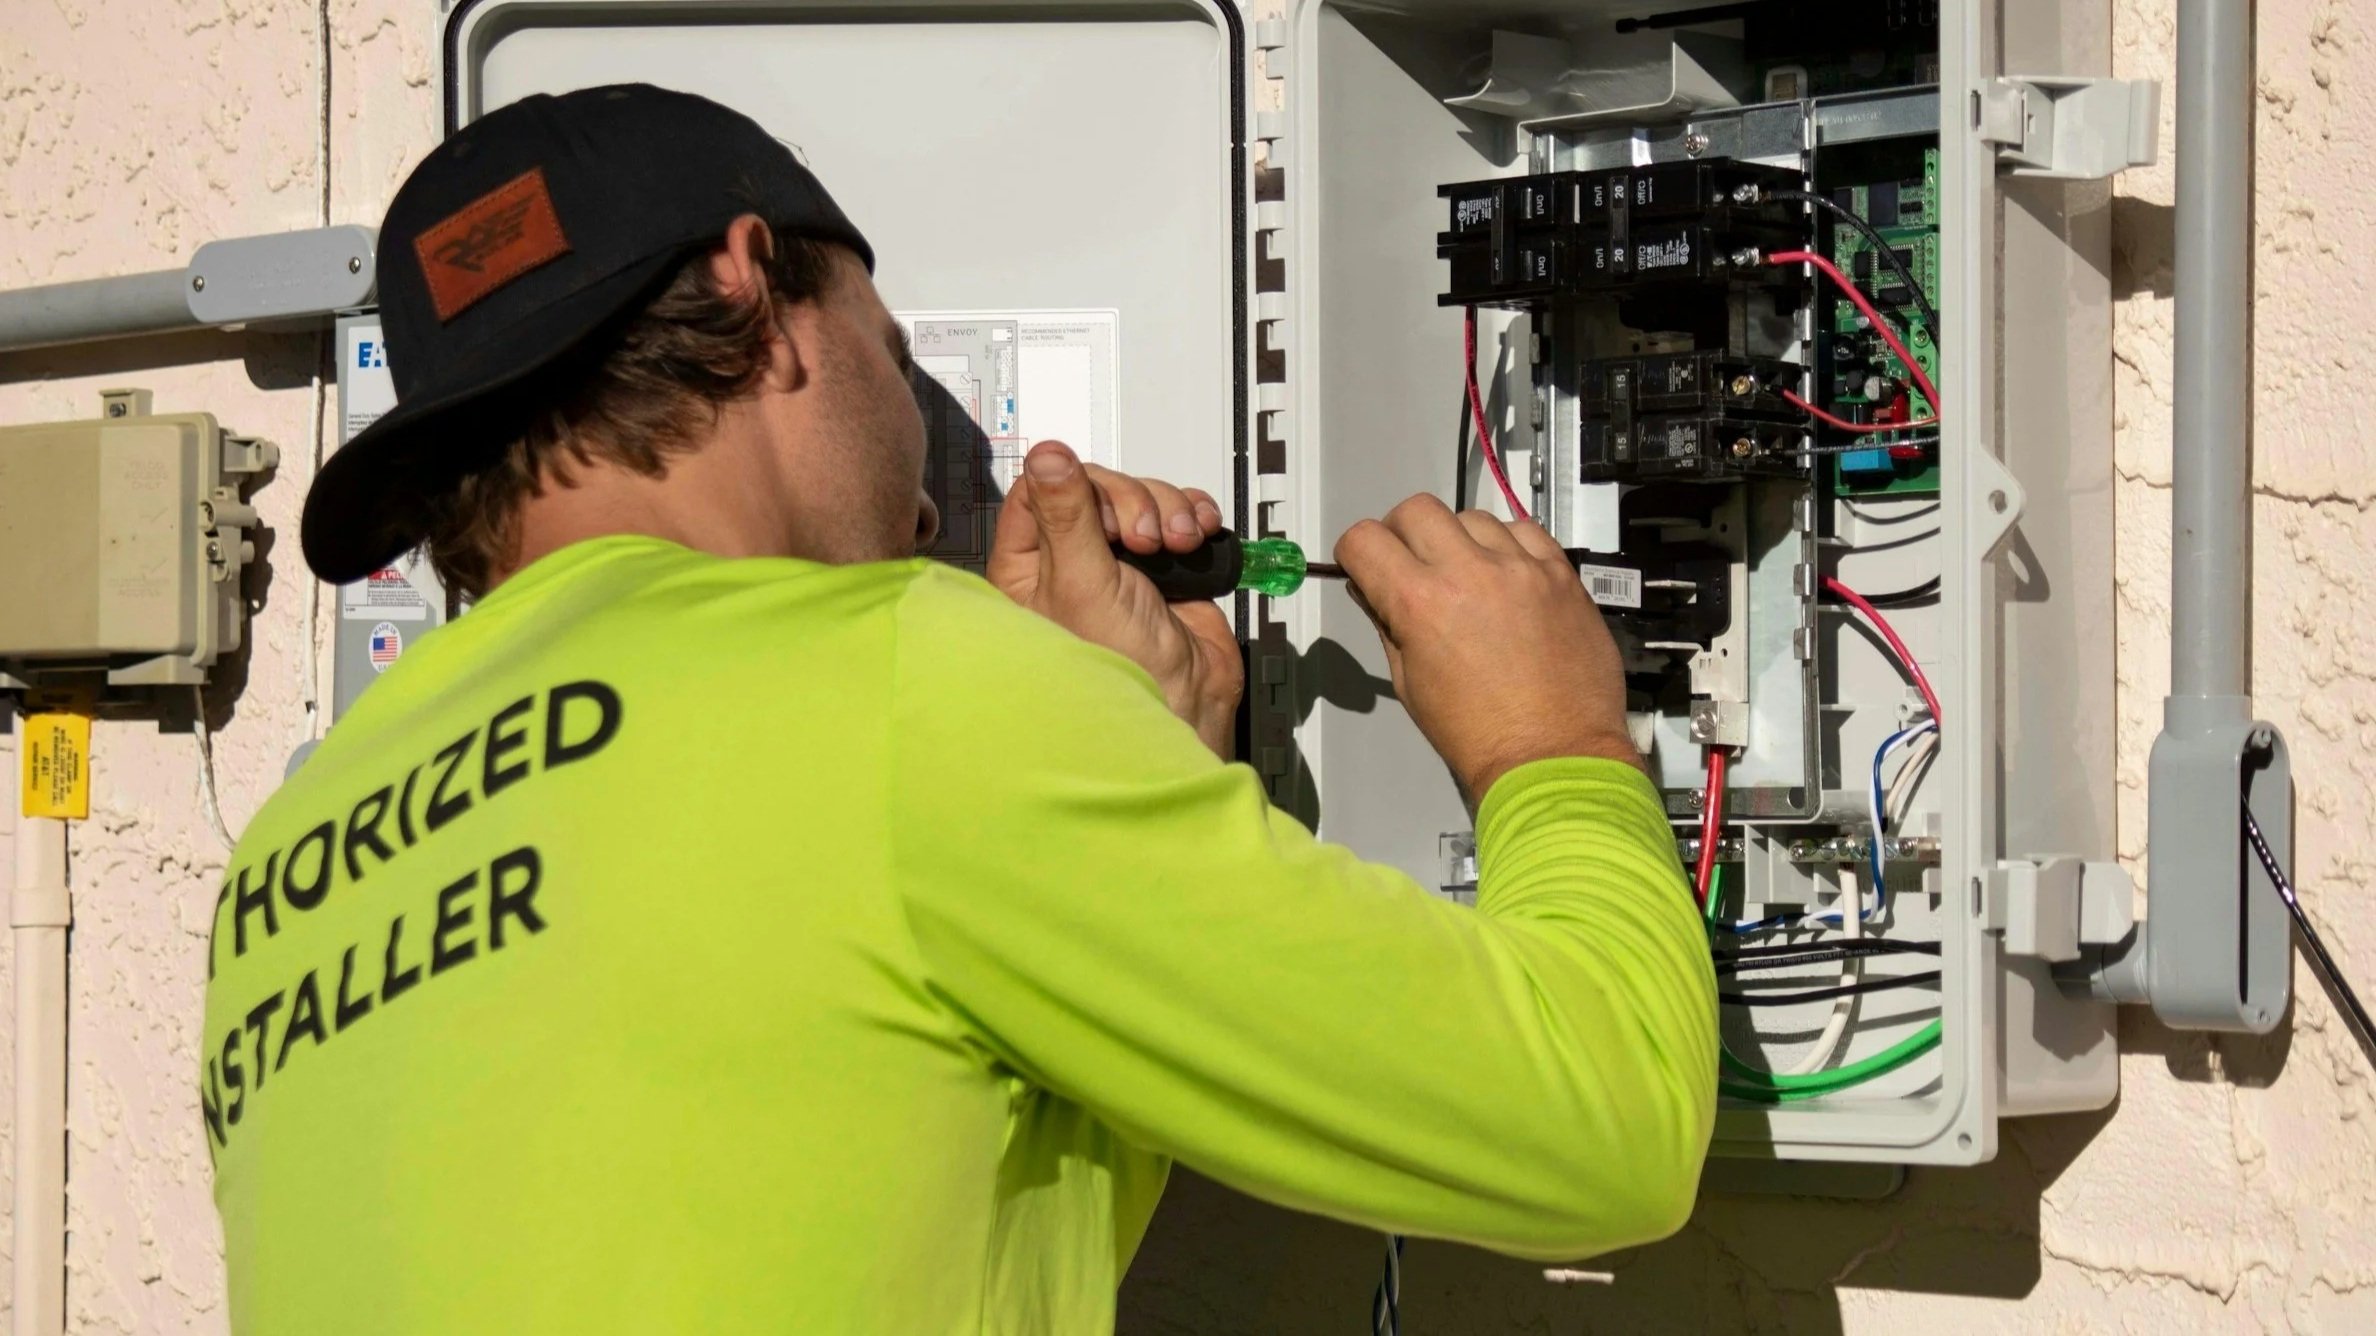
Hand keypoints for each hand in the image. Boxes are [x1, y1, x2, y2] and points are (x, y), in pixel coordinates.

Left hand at [987, 441, 1243, 757]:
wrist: (1188, 703)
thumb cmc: (1121, 669)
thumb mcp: (1082, 583)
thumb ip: (1067, 515)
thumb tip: (1046, 456)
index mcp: (1029, 566)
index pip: (1039, 489)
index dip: (1078, 486)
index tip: (1104, 510)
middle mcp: (1071, 560)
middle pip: (1097, 485)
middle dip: (1132, 502)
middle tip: (1146, 540)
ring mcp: (1119, 560)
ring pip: (1139, 496)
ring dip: (1167, 509)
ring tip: (1177, 546)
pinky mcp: (1163, 564)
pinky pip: (1176, 513)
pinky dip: (1192, 516)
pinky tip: (1197, 537)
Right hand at [1335, 495, 1642, 804]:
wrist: (1552, 754)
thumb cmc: (1477, 734)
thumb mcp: (1410, 683)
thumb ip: (1388, 624)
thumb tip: (1375, 589)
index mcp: (1420, 603)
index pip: (1365, 540)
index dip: (1356, 552)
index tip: (1366, 565)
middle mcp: (1469, 572)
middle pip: (1417, 510)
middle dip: (1402, 533)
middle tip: (1412, 564)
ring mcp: (1520, 568)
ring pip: (1473, 517)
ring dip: (1459, 540)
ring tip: (1468, 577)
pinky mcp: (1561, 574)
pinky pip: (1526, 531)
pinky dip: (1508, 545)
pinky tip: (1508, 576)